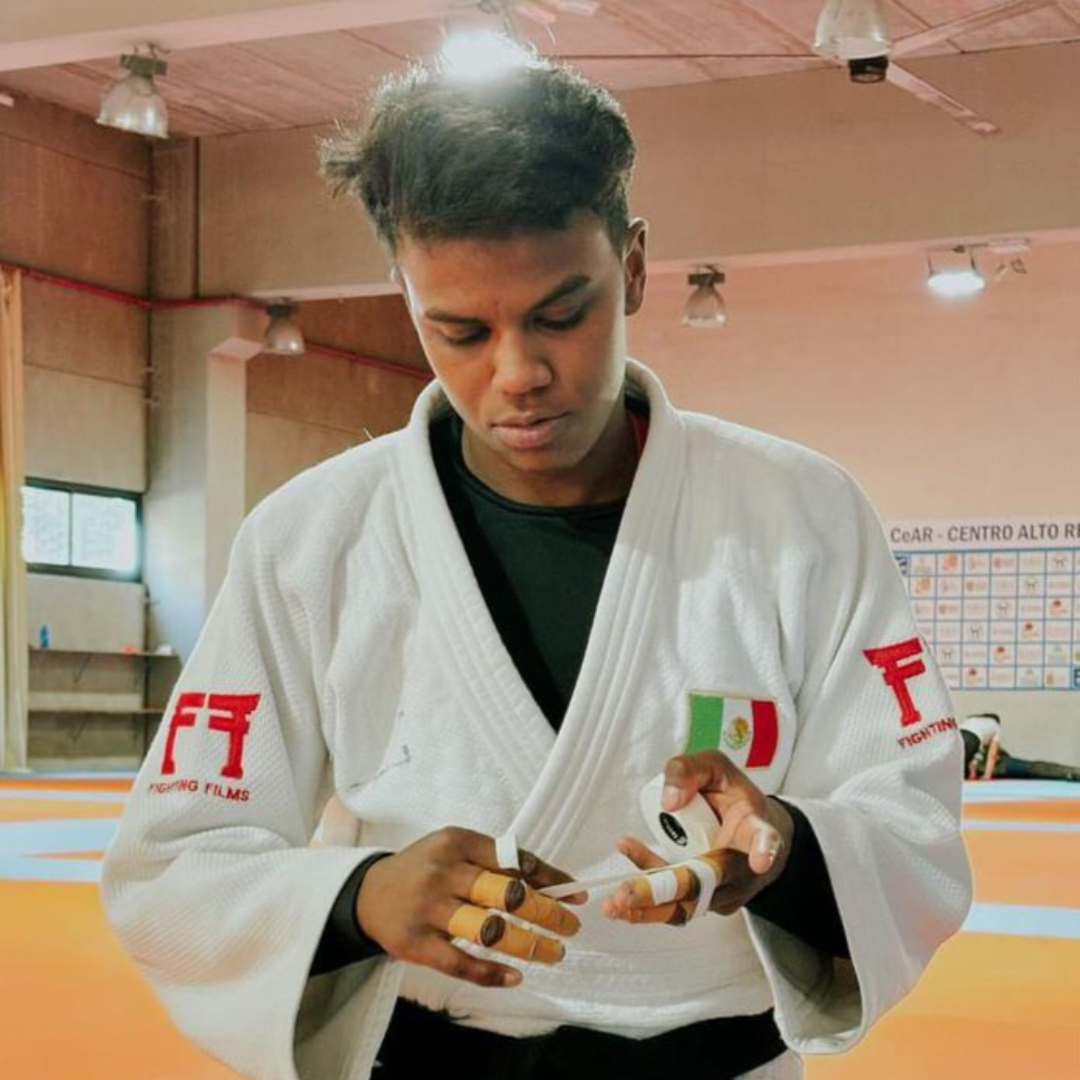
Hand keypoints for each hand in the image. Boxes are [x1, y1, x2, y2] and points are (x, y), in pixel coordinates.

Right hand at [356, 827, 581, 987]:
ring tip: (554, 953)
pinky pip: (459, 963)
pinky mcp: (414, 943)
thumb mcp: (455, 851)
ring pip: (489, 930)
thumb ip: (495, 862)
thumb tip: (552, 883)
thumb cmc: (425, 869)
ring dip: (529, 944)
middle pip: (507, 894)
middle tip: (571, 927)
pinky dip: (490, 973)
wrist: (368, 893)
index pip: (514, 860)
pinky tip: (515, 977)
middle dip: (547, 912)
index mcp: (457, 842)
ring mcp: (428, 908)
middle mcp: (443, 872)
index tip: (576, 895)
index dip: (550, 879)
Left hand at [602, 751, 793, 923]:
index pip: (764, 838)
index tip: (759, 859)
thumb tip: (668, 801)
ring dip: (648, 906)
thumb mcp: (714, 768)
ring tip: (613, 903)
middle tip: (627, 893)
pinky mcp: (707, 902)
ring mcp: (726, 891)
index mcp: (754, 828)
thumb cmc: (735, 799)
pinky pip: (675, 904)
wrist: (754, 832)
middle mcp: (743, 867)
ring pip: (687, 905)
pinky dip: (646, 900)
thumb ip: (689, 771)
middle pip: (708, 884)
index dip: (763, 848)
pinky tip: (618, 894)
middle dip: (665, 891)